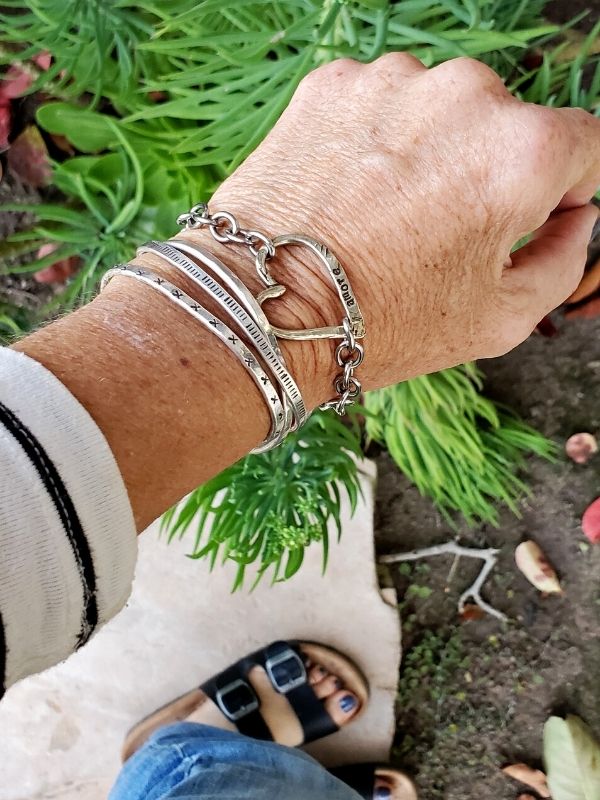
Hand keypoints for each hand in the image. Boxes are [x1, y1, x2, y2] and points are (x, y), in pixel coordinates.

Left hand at [205, 54, 599, 400]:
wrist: (267, 310)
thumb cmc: (383, 324)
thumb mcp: (501, 318)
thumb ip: (563, 259)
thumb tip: (575, 218)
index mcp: (521, 152)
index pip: (584, 144)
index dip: (564, 188)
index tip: (533, 216)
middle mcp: (463, 95)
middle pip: (507, 124)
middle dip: (489, 171)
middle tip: (439, 231)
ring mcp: (392, 81)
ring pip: (438, 110)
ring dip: (427, 150)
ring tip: (384, 214)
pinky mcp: (332, 83)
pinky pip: (379, 104)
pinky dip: (374, 138)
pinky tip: (349, 191)